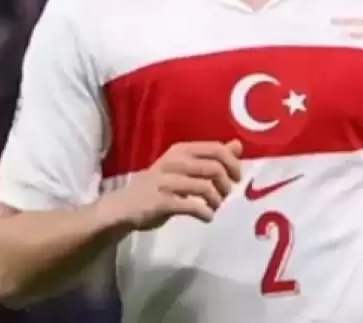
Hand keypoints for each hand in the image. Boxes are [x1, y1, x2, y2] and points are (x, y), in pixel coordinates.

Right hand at [100, 140, 242, 230]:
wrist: (124, 206)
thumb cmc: (158, 185)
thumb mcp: (183, 166)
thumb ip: (210, 157)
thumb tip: (238, 146)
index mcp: (180, 150)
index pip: (216, 149)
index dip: (232, 164)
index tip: (236, 178)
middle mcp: (174, 162)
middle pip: (215, 168)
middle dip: (226, 185)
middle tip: (224, 196)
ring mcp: (167, 182)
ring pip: (206, 188)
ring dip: (217, 201)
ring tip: (214, 207)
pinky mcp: (163, 202)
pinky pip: (194, 207)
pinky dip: (206, 214)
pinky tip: (206, 217)